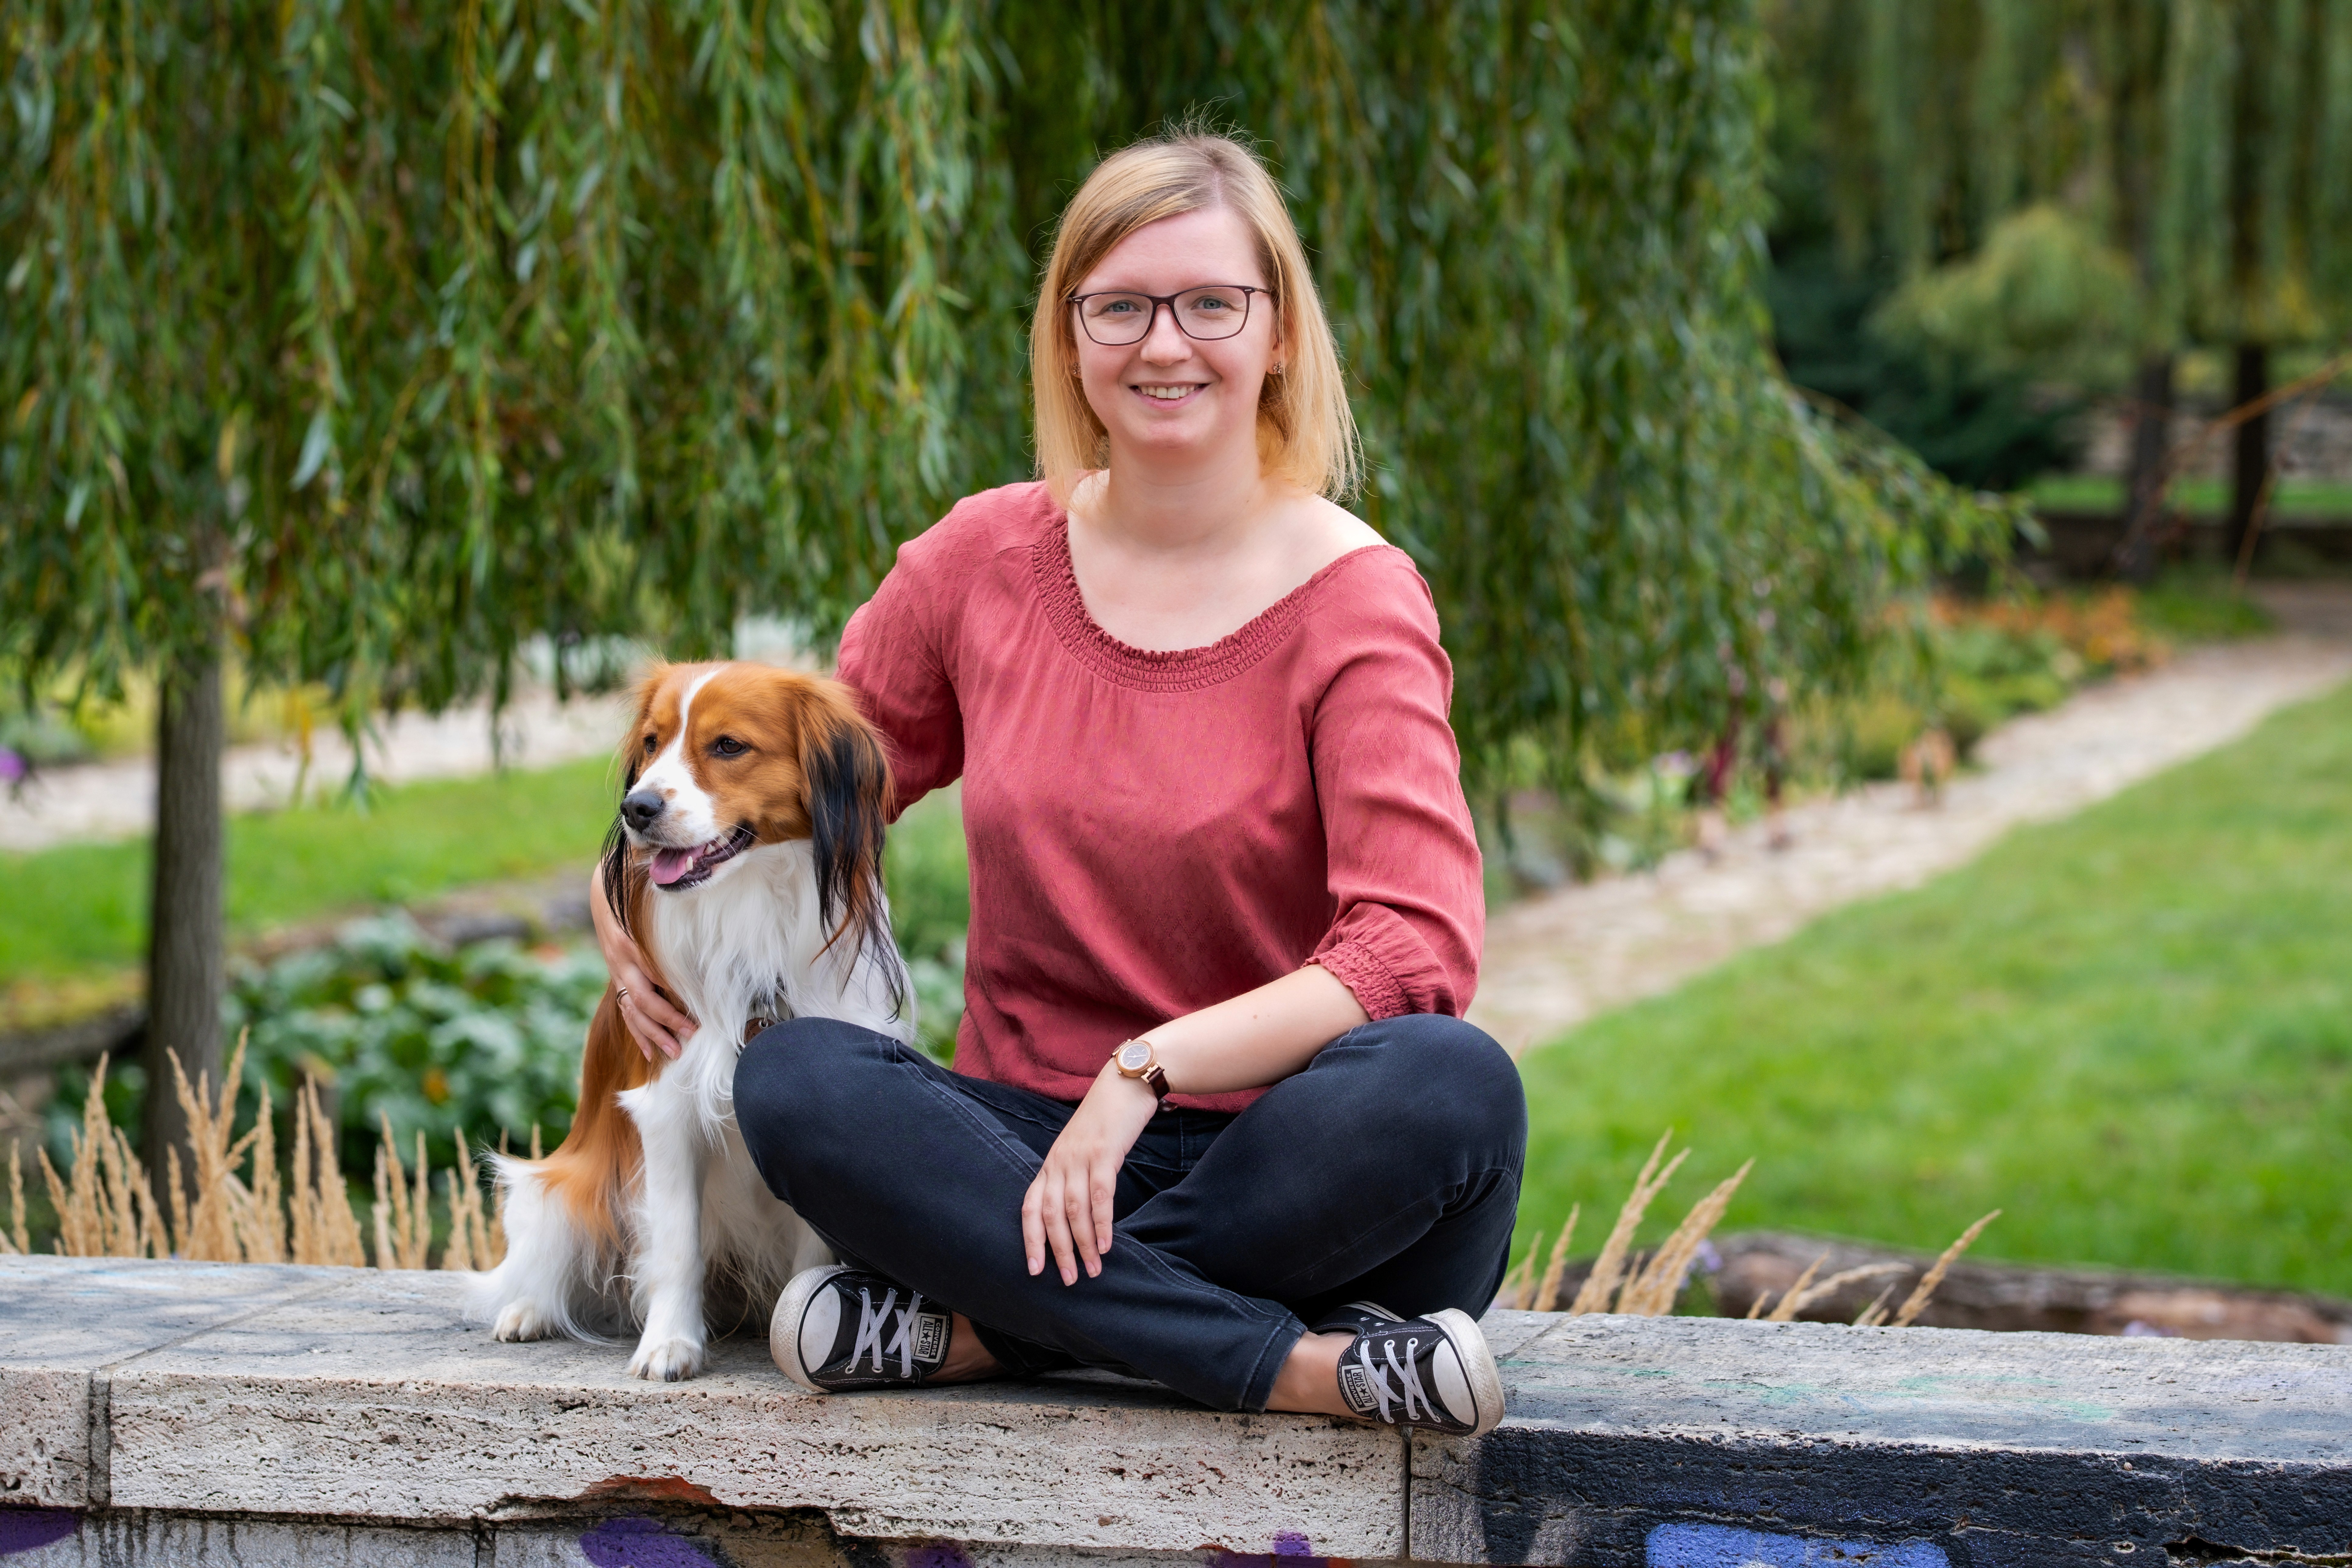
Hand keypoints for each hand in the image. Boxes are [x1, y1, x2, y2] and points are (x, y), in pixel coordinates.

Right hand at [589, 863, 696, 1059]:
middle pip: (645, 1000)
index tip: (702, 1009)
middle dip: (668, 1021)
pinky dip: (638, 1033)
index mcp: (632, 945)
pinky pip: (626, 1012)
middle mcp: (622, 963)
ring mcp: (617, 974)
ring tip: (675, 1053)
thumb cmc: (635, 897)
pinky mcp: (616, 980)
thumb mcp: (649, 906)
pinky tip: (649, 1052)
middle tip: (692, 1035)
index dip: (678, 995)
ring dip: (654, 1035)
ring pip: (633, 1011)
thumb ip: (670, 923)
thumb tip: (701, 938)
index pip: (658, 977)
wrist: (602, 893)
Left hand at [1022, 1061, 1158, 1284]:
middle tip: (1068, 1279)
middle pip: (1050, 1214)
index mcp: (1051, 1162)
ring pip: (1073, 1209)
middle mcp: (1059, 1161)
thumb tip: (1075, 1214)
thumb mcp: (1081, 1148)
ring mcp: (1080, 1156)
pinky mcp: (1105, 1151)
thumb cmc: (1106, 1119)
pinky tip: (1108, 1243)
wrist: (1126, 1081)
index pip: (1030, 1206)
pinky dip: (1102, 1222)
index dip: (1030, 1240)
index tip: (1034, 1270)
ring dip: (1083, 1243)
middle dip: (1058, 1251)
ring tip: (1093, 1269)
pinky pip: (1100, 1194)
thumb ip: (1074, 1176)